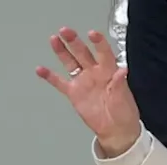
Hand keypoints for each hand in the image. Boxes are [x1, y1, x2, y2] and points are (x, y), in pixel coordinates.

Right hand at [36, 28, 140, 156]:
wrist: (116, 130)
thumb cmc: (124, 113)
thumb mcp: (125, 98)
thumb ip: (120, 83)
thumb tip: (122, 71)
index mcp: (109, 71)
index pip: (103, 53)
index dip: (98, 42)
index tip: (92, 34)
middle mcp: (95, 73)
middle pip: (83, 52)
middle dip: (74, 41)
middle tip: (66, 31)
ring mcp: (83, 82)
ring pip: (70, 62)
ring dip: (62, 51)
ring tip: (54, 40)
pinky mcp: (74, 93)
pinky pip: (60, 82)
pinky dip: (50, 76)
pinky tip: (41, 69)